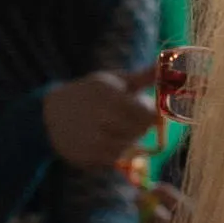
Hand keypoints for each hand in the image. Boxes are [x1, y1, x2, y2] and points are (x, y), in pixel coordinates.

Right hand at [41, 64, 166, 176]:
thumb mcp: (113, 80)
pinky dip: (116, 150)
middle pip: (140, 130)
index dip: (151, 113)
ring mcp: (94, 141)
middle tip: (125, 117)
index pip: (147, 113)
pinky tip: (104, 138)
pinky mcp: (89, 158)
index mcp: (108, 95)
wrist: (50, 115)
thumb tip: (172, 64)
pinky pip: (116, 158)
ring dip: (128, 138)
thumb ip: (144, 77)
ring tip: (113, 126)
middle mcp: (100, 119)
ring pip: (130, 146)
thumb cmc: (90, 93)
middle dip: (139, 125)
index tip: (145, 109)